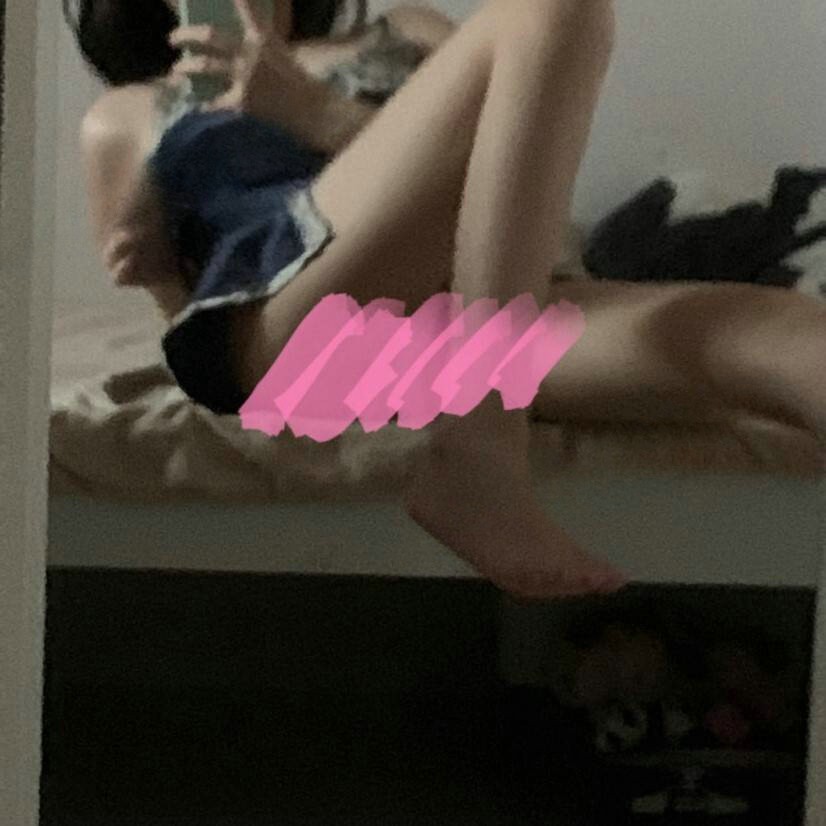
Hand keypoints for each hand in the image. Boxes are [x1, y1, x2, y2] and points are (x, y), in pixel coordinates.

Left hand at [167, 0, 375, 152]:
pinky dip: (203, 105)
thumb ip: (261, 43)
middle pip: (210, 35)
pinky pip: (214, 101)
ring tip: (176, 71)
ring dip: (186, 68)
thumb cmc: (299, 85)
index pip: (245, 7)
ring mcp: (245, 76)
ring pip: (205, 66)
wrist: (314, 113)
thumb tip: (239, 42)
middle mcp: (251, 52)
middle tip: (173, 37)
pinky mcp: (243, 101)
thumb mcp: (282, 54)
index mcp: (264, 37)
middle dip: (186, 34)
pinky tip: (195, 106)